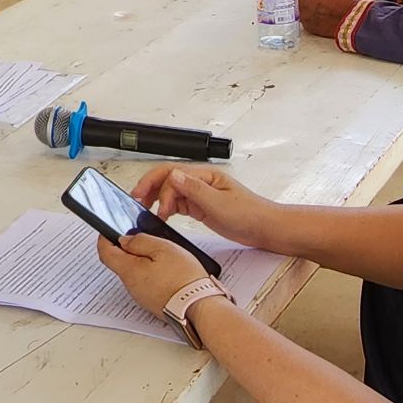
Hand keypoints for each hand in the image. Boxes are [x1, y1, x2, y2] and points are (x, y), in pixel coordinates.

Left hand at [94, 229, 209, 317]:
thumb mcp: (163, 248)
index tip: (109, 230)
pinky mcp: (152, 302)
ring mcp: (141, 296)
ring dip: (142, 261)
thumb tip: (125, 240)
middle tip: (143, 238)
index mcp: (129, 271)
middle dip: (128, 249)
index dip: (104, 238)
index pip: (105, 252)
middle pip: (120, 262)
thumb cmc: (183, 279)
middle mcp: (131, 286)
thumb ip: (140, 241)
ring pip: (134, 273)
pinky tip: (167, 268)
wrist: (199, 307)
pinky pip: (146, 283)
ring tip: (162, 253)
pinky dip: (151, 273)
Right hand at [128, 164, 280, 249]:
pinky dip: (167, 209)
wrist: (266, 229)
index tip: (145, 199)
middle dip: (150, 188)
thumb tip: (173, 175)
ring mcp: (201, 195)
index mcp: (205, 176)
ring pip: (172, 192)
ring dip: (158, 199)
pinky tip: (162, 216)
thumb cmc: (250, 214)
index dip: (155, 185)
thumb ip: (195, 190)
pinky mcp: (202, 208)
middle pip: (168, 179)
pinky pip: (179, 204)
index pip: (172, 173)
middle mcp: (201, 182)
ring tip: (147, 212)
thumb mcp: (220, 203)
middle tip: (136, 201)